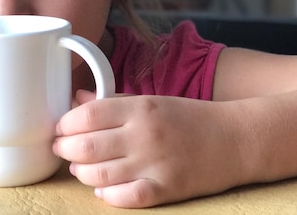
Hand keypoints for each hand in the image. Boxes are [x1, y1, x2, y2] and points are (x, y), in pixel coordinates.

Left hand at [52, 90, 246, 207]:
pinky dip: (107, 195)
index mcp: (140, 108)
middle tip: (61, 148)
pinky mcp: (166, 189)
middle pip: (86, 146)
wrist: (236, 139)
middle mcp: (144, 135)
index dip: (66, 123)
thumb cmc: (189, 117)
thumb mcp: (151, 100)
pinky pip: (125, 197)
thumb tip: (78, 98)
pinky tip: (102, 188)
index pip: (88, 115)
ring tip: (78, 167)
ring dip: (81, 173)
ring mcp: (155, 164)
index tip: (60, 127)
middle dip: (65, 149)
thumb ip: (113, 101)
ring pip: (99, 175)